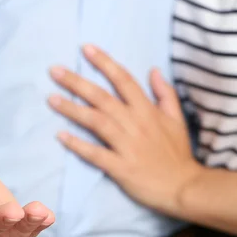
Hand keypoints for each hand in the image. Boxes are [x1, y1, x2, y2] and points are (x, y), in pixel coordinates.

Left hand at [48, 45, 203, 216]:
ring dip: (72, 109)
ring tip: (51, 99)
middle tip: (54, 71)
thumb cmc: (177, 154)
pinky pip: (96, 154)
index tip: (85, 49)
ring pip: (96, 121)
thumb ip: (165, 94)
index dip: (104, 63)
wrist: (185, 188)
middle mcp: (135, 123)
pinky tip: (60, 136)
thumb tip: (154, 70)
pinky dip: (78, 145)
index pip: (123, 80)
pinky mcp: (121, 167)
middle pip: (102, 97)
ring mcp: (127, 145)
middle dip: (77, 82)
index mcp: (147, 110)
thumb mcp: (177, 119)